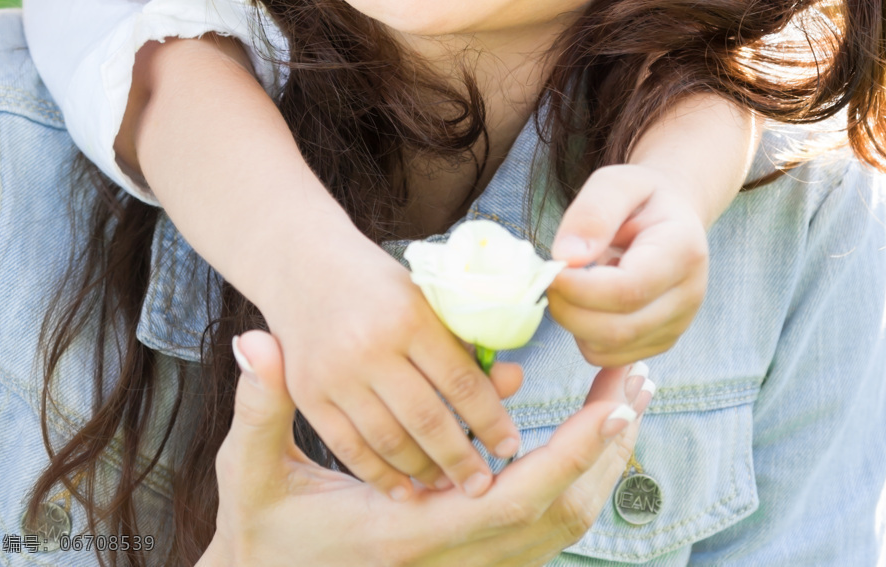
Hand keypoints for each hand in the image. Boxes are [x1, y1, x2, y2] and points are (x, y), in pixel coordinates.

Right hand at [203, 330, 650, 566]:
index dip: (571, 453)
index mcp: (410, 537)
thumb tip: (254, 341)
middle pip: (559, 515)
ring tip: (625, 397)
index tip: (610, 405)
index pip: (516, 499)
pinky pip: (541, 529)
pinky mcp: (468, 561)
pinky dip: (575, 481)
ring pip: (559, 528)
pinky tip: (588, 436)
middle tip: (637, 382)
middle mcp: (449, 562)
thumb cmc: (259, 532)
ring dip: (600, 464)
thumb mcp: (249, 472)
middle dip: (606, 448)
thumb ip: (260, 407)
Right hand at [263, 234, 523, 498]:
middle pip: (428, 420)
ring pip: (390, 441)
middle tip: (485, 484)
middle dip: (462, 459)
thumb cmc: (376, 282)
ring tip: (448, 484)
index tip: (511, 446)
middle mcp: (369, 347)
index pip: (460, 381)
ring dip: (424, 471)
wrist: (300, 261)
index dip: (491, 420)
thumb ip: (462, 342)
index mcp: (407, 315)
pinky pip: (349, 448)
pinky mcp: (307, 394)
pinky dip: (380, 475)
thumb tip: (513, 382)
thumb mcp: (423, 297)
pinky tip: (404, 488)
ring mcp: (334, 374)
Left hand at [547, 163, 709, 365]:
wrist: (673, 217)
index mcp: (682, 251)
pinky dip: (585, 335)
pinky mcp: (659, 343)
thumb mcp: (617, 183)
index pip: (628, 290)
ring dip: (574, 322)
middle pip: (618, 329)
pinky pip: (609, 357)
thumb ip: (592, 213)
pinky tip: (588, 302)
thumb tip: (566, 256)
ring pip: (609, 349)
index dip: (581, 288)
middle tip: (549, 277)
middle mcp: (687, 297)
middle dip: (569, 309)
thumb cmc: (642, 197)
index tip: (552, 269)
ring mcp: (676, 326)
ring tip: (575, 282)